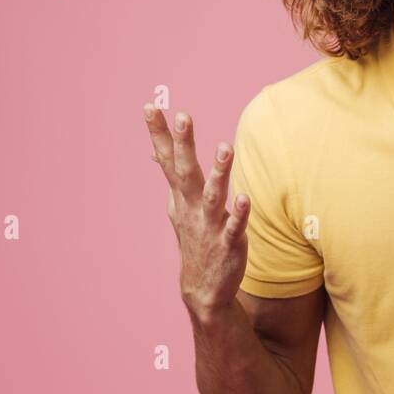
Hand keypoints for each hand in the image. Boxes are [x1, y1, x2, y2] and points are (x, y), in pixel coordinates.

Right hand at [144, 104, 250, 319]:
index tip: (150, 105)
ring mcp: (209, 224)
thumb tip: (155, 152)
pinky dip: (238, 214)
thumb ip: (171, 176)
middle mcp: (192, 206)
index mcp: (181, 195)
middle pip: (185, 171)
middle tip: (182, 115)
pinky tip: (244, 198)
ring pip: (213, 195)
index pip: (167, 160)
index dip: (158, 134)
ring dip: (219, 172)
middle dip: (183, 144)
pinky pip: (234, 226)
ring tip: (225, 147)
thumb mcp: (178, 205)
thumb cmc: (195, 238)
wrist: (203, 288)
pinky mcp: (229, 242)